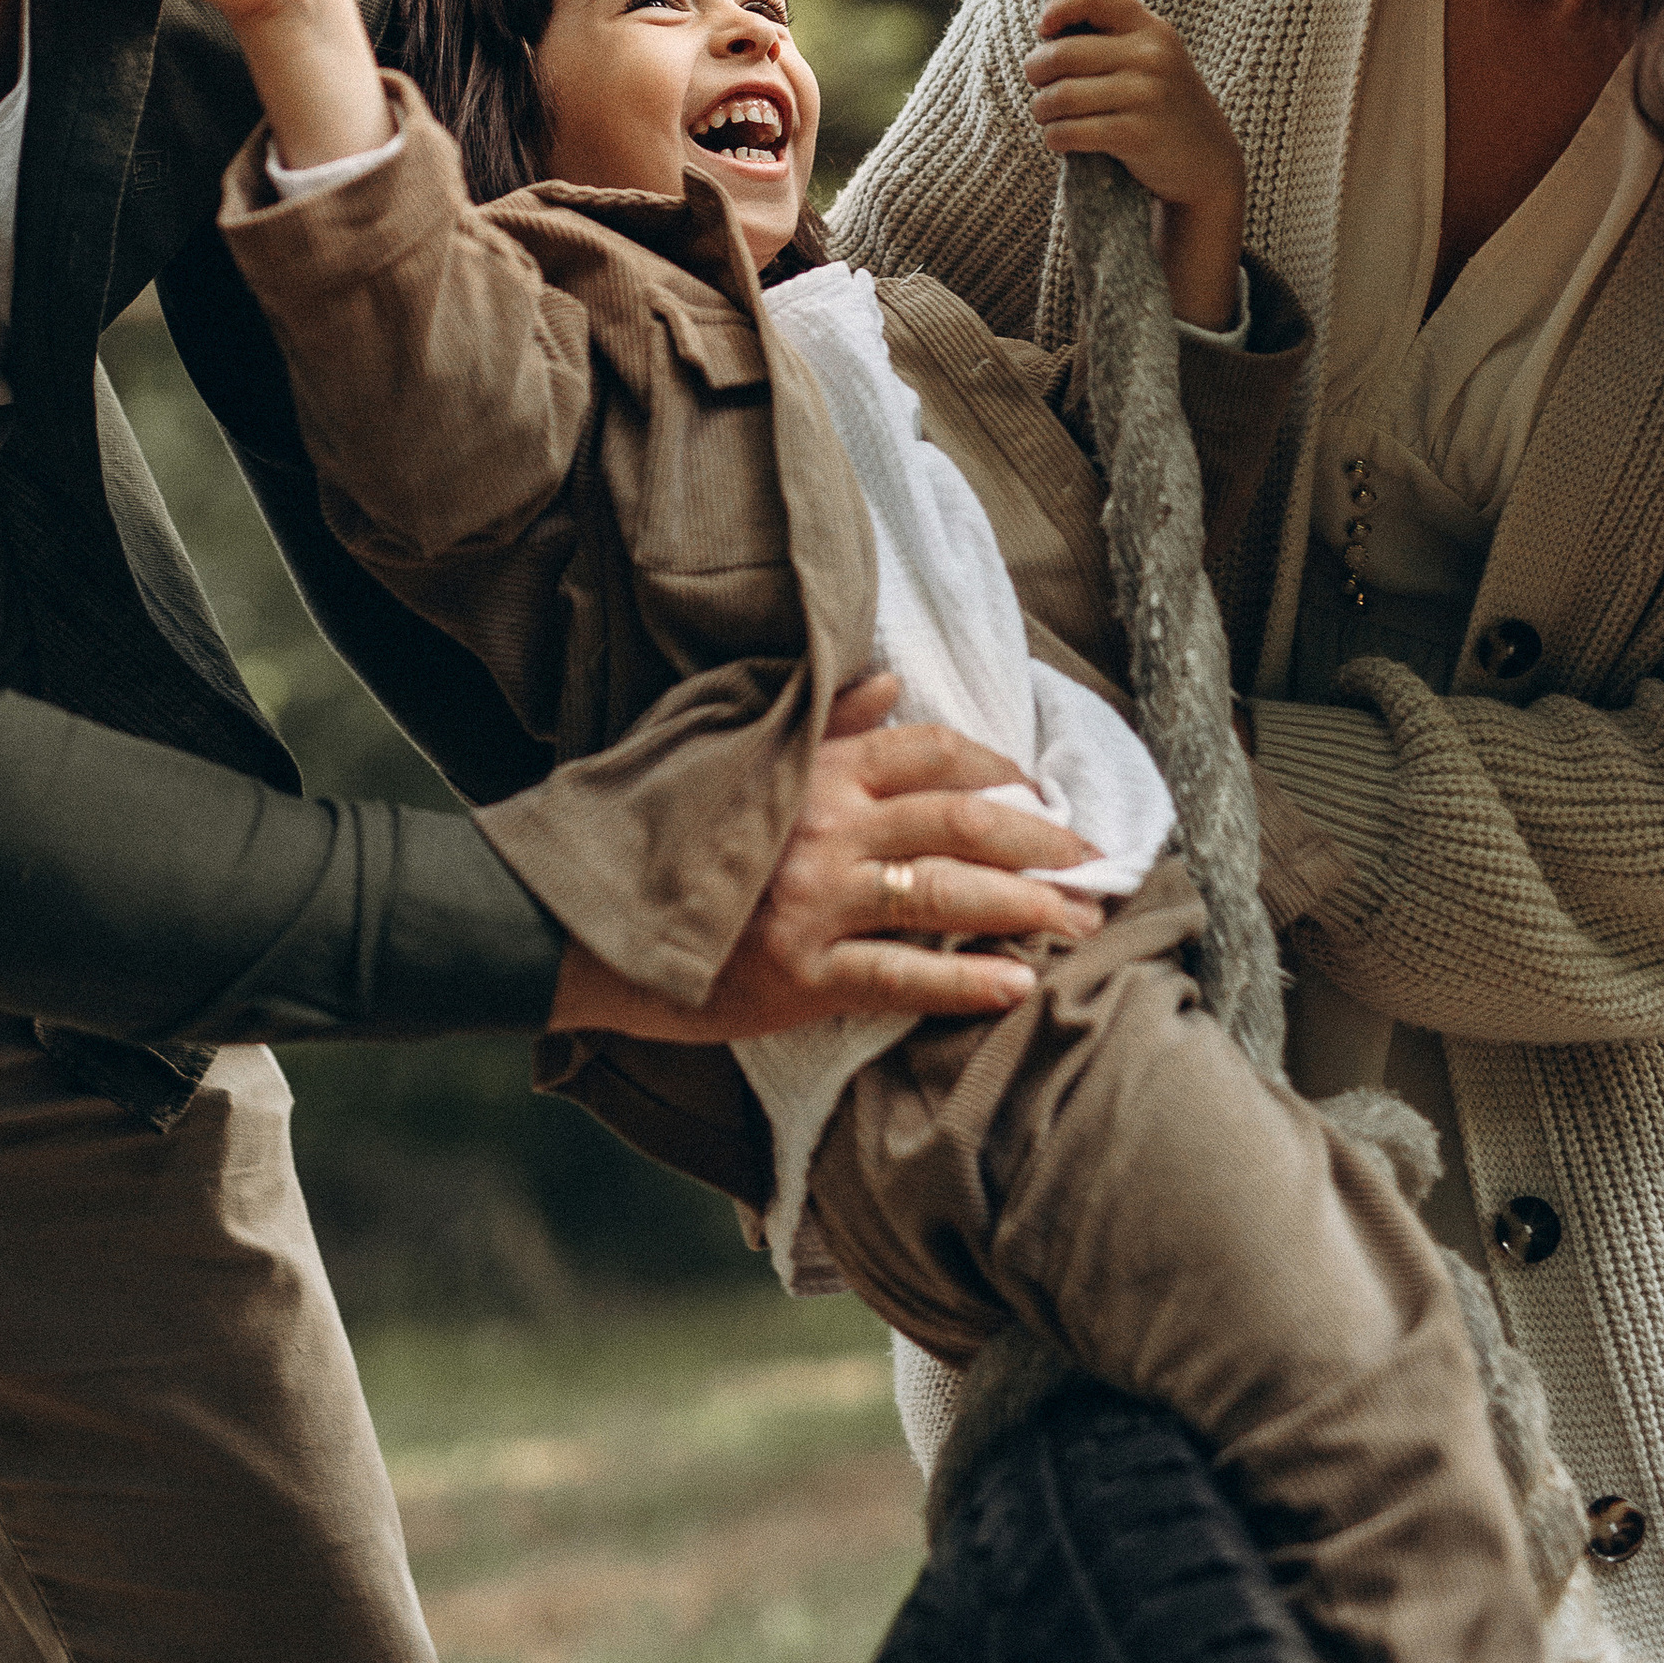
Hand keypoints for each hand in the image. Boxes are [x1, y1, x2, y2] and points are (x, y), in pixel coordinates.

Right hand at [548, 674, 1108, 1042]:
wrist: (572, 916)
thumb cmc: (651, 825)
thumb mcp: (726, 746)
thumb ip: (816, 718)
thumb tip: (886, 679)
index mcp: (813, 768)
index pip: (928, 750)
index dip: (997, 766)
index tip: (1036, 787)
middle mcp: (827, 827)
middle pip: (962, 819)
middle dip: (1039, 838)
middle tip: (1090, 858)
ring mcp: (817, 903)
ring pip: (947, 893)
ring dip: (1026, 906)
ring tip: (1080, 919)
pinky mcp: (801, 974)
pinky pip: (903, 976)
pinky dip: (967, 981)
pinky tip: (1018, 984)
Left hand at [1025, 0, 1245, 331]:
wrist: (1211, 177)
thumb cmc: (1165, 122)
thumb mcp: (1151, 69)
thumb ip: (1110, 47)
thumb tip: (1042, 38)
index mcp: (1154, 29)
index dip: (1062, 9)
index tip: (1045, 29)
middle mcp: (1153, 53)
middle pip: (1061, 54)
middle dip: (1041, 75)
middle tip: (1044, 95)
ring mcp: (1147, 91)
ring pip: (1057, 95)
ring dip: (1045, 113)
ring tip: (1055, 125)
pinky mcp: (1137, 132)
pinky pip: (1069, 129)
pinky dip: (1057, 138)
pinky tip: (1065, 146)